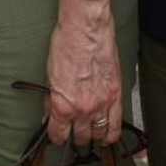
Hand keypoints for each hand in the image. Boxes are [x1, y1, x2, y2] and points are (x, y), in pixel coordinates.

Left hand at [45, 0, 122, 147]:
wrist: (86, 27)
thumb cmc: (65, 44)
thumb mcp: (50, 74)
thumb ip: (51, 99)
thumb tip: (50, 114)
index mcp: (62, 104)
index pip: (58, 134)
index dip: (56, 137)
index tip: (57, 136)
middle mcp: (82, 109)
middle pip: (80, 138)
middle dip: (74, 137)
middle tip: (73, 133)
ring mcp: (101, 104)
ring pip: (98, 134)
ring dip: (92, 135)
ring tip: (89, 133)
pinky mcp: (116, 96)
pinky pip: (115, 125)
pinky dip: (110, 135)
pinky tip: (106, 137)